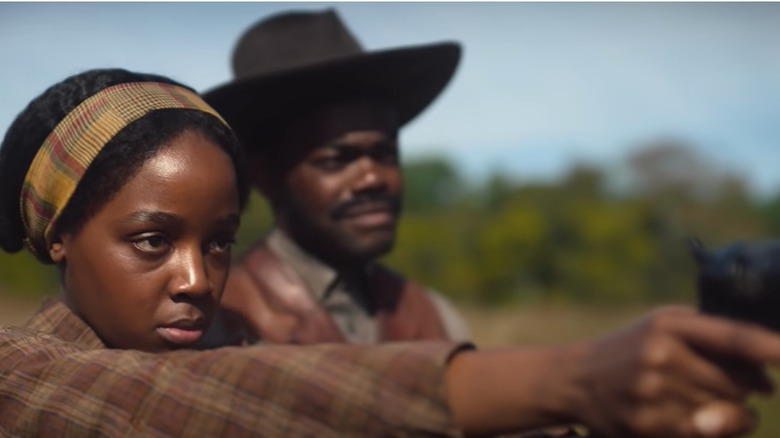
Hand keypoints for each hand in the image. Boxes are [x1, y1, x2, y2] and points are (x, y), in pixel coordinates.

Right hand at [572, 306, 775, 437]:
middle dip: (744, 389)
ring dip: (730, 413)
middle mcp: (662, 355)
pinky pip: (704, 434)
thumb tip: (768, 372)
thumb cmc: (632, 348)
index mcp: (668, 324)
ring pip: (725, 413)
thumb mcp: (663, 325)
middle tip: (732, 386)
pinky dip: (710, 430)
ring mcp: (654, 392)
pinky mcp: (648, 425)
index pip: (733, 337)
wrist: (576, 378)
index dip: (771, 347)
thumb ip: (711, 336)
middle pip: (737, 384)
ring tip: (704, 401)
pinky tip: (694, 419)